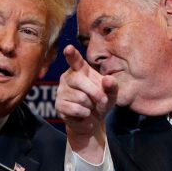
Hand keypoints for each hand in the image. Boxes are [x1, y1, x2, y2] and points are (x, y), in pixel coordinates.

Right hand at [56, 45, 117, 163]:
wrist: (92, 121)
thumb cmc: (100, 102)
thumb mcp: (111, 94)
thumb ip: (112, 85)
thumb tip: (108, 79)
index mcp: (80, 69)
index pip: (75, 60)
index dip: (71, 54)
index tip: (68, 49)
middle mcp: (68, 77)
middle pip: (79, 80)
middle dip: (95, 92)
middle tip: (103, 100)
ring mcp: (61, 90)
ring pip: (80, 97)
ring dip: (91, 105)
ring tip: (90, 107)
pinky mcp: (59, 104)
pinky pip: (75, 109)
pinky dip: (85, 113)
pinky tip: (84, 113)